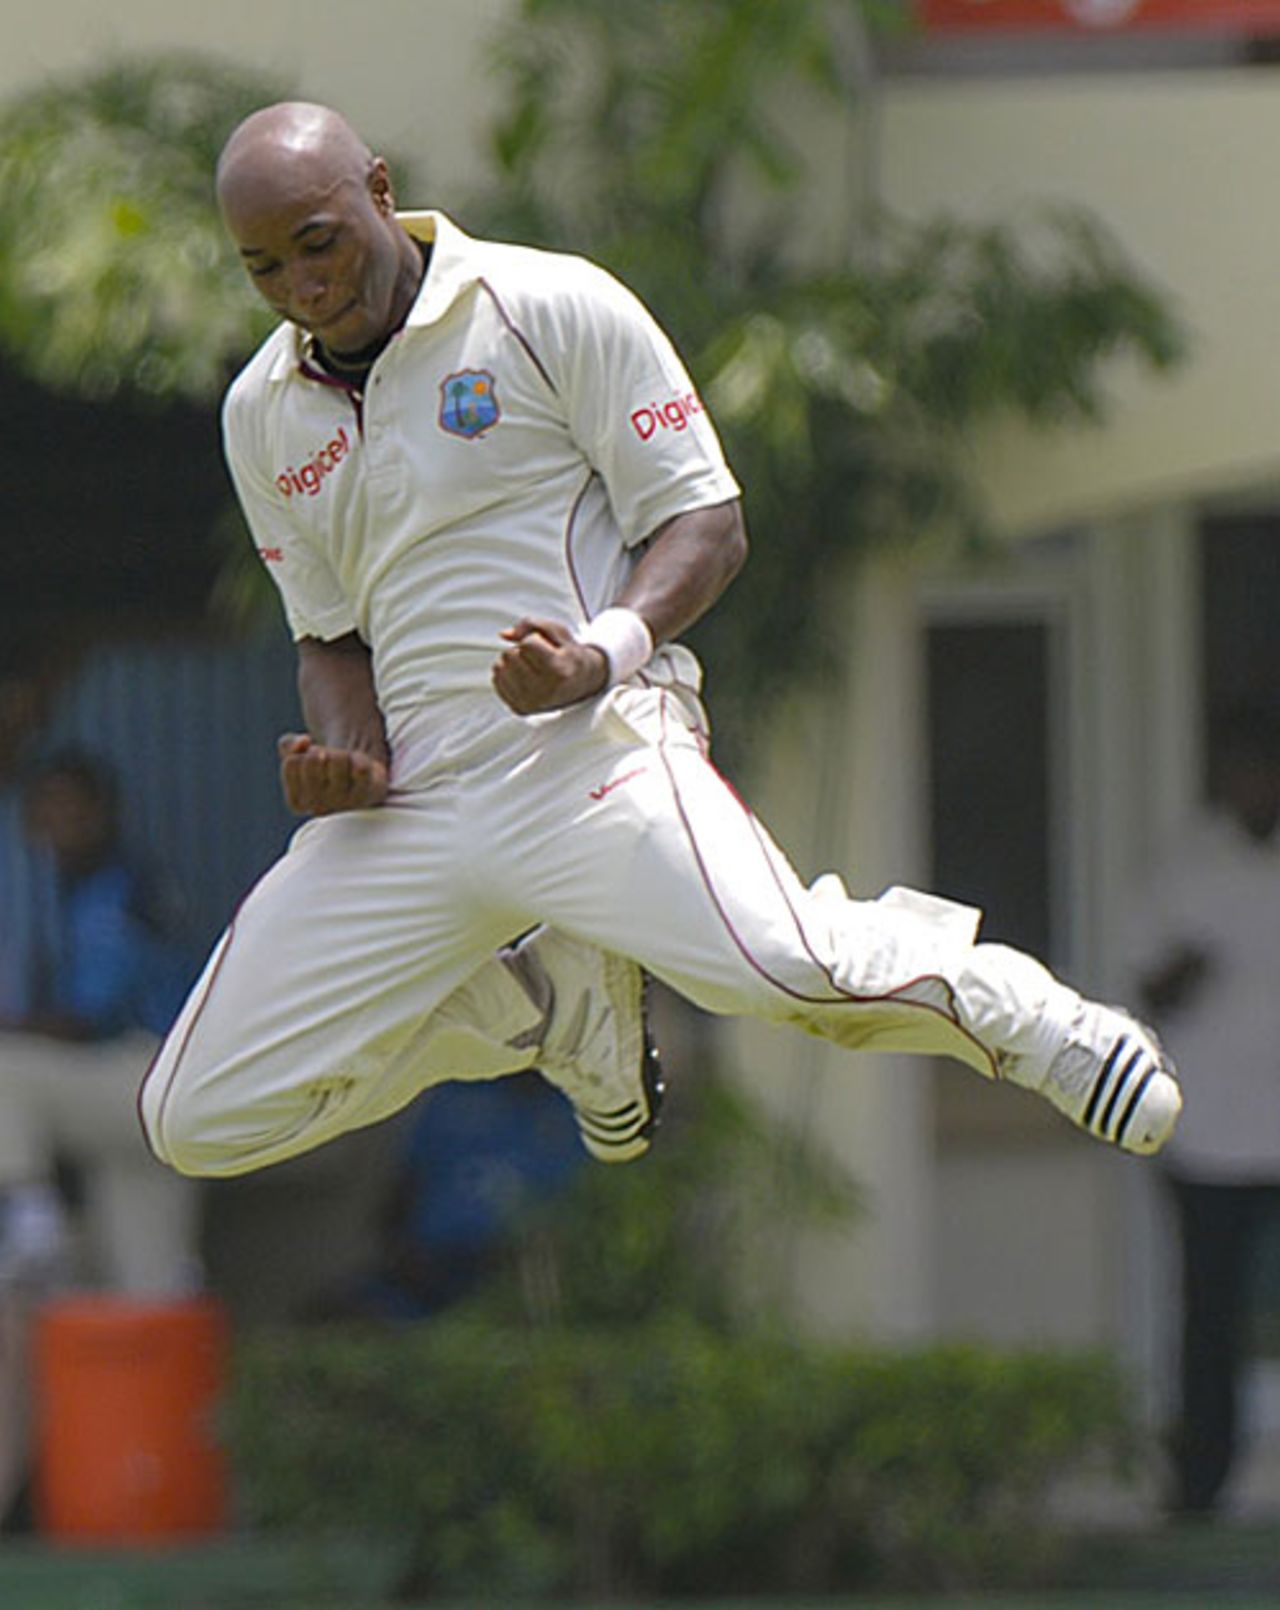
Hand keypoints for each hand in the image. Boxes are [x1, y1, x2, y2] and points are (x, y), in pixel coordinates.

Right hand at [277, 733, 389, 815]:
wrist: (359, 775)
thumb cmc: (323, 768)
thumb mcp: (297, 755)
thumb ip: (288, 745)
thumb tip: (303, 741)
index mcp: (297, 804)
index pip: (291, 764)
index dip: (302, 753)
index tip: (311, 761)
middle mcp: (319, 808)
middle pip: (313, 759)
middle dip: (321, 751)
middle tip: (328, 760)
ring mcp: (346, 803)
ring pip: (338, 760)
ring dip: (340, 753)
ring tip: (344, 764)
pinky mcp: (369, 794)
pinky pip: (361, 767)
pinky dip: (359, 757)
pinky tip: (359, 767)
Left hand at [491, 619, 608, 714]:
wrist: (581, 684)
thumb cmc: (568, 654)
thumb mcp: (559, 632)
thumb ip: (532, 624)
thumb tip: (503, 634)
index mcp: (559, 671)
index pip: (527, 643)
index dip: (535, 639)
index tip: (548, 647)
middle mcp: (544, 691)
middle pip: (510, 655)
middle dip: (520, 650)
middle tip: (538, 657)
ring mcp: (531, 703)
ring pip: (499, 667)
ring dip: (511, 661)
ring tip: (530, 665)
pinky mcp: (520, 709)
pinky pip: (496, 681)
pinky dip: (505, 674)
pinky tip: (522, 675)